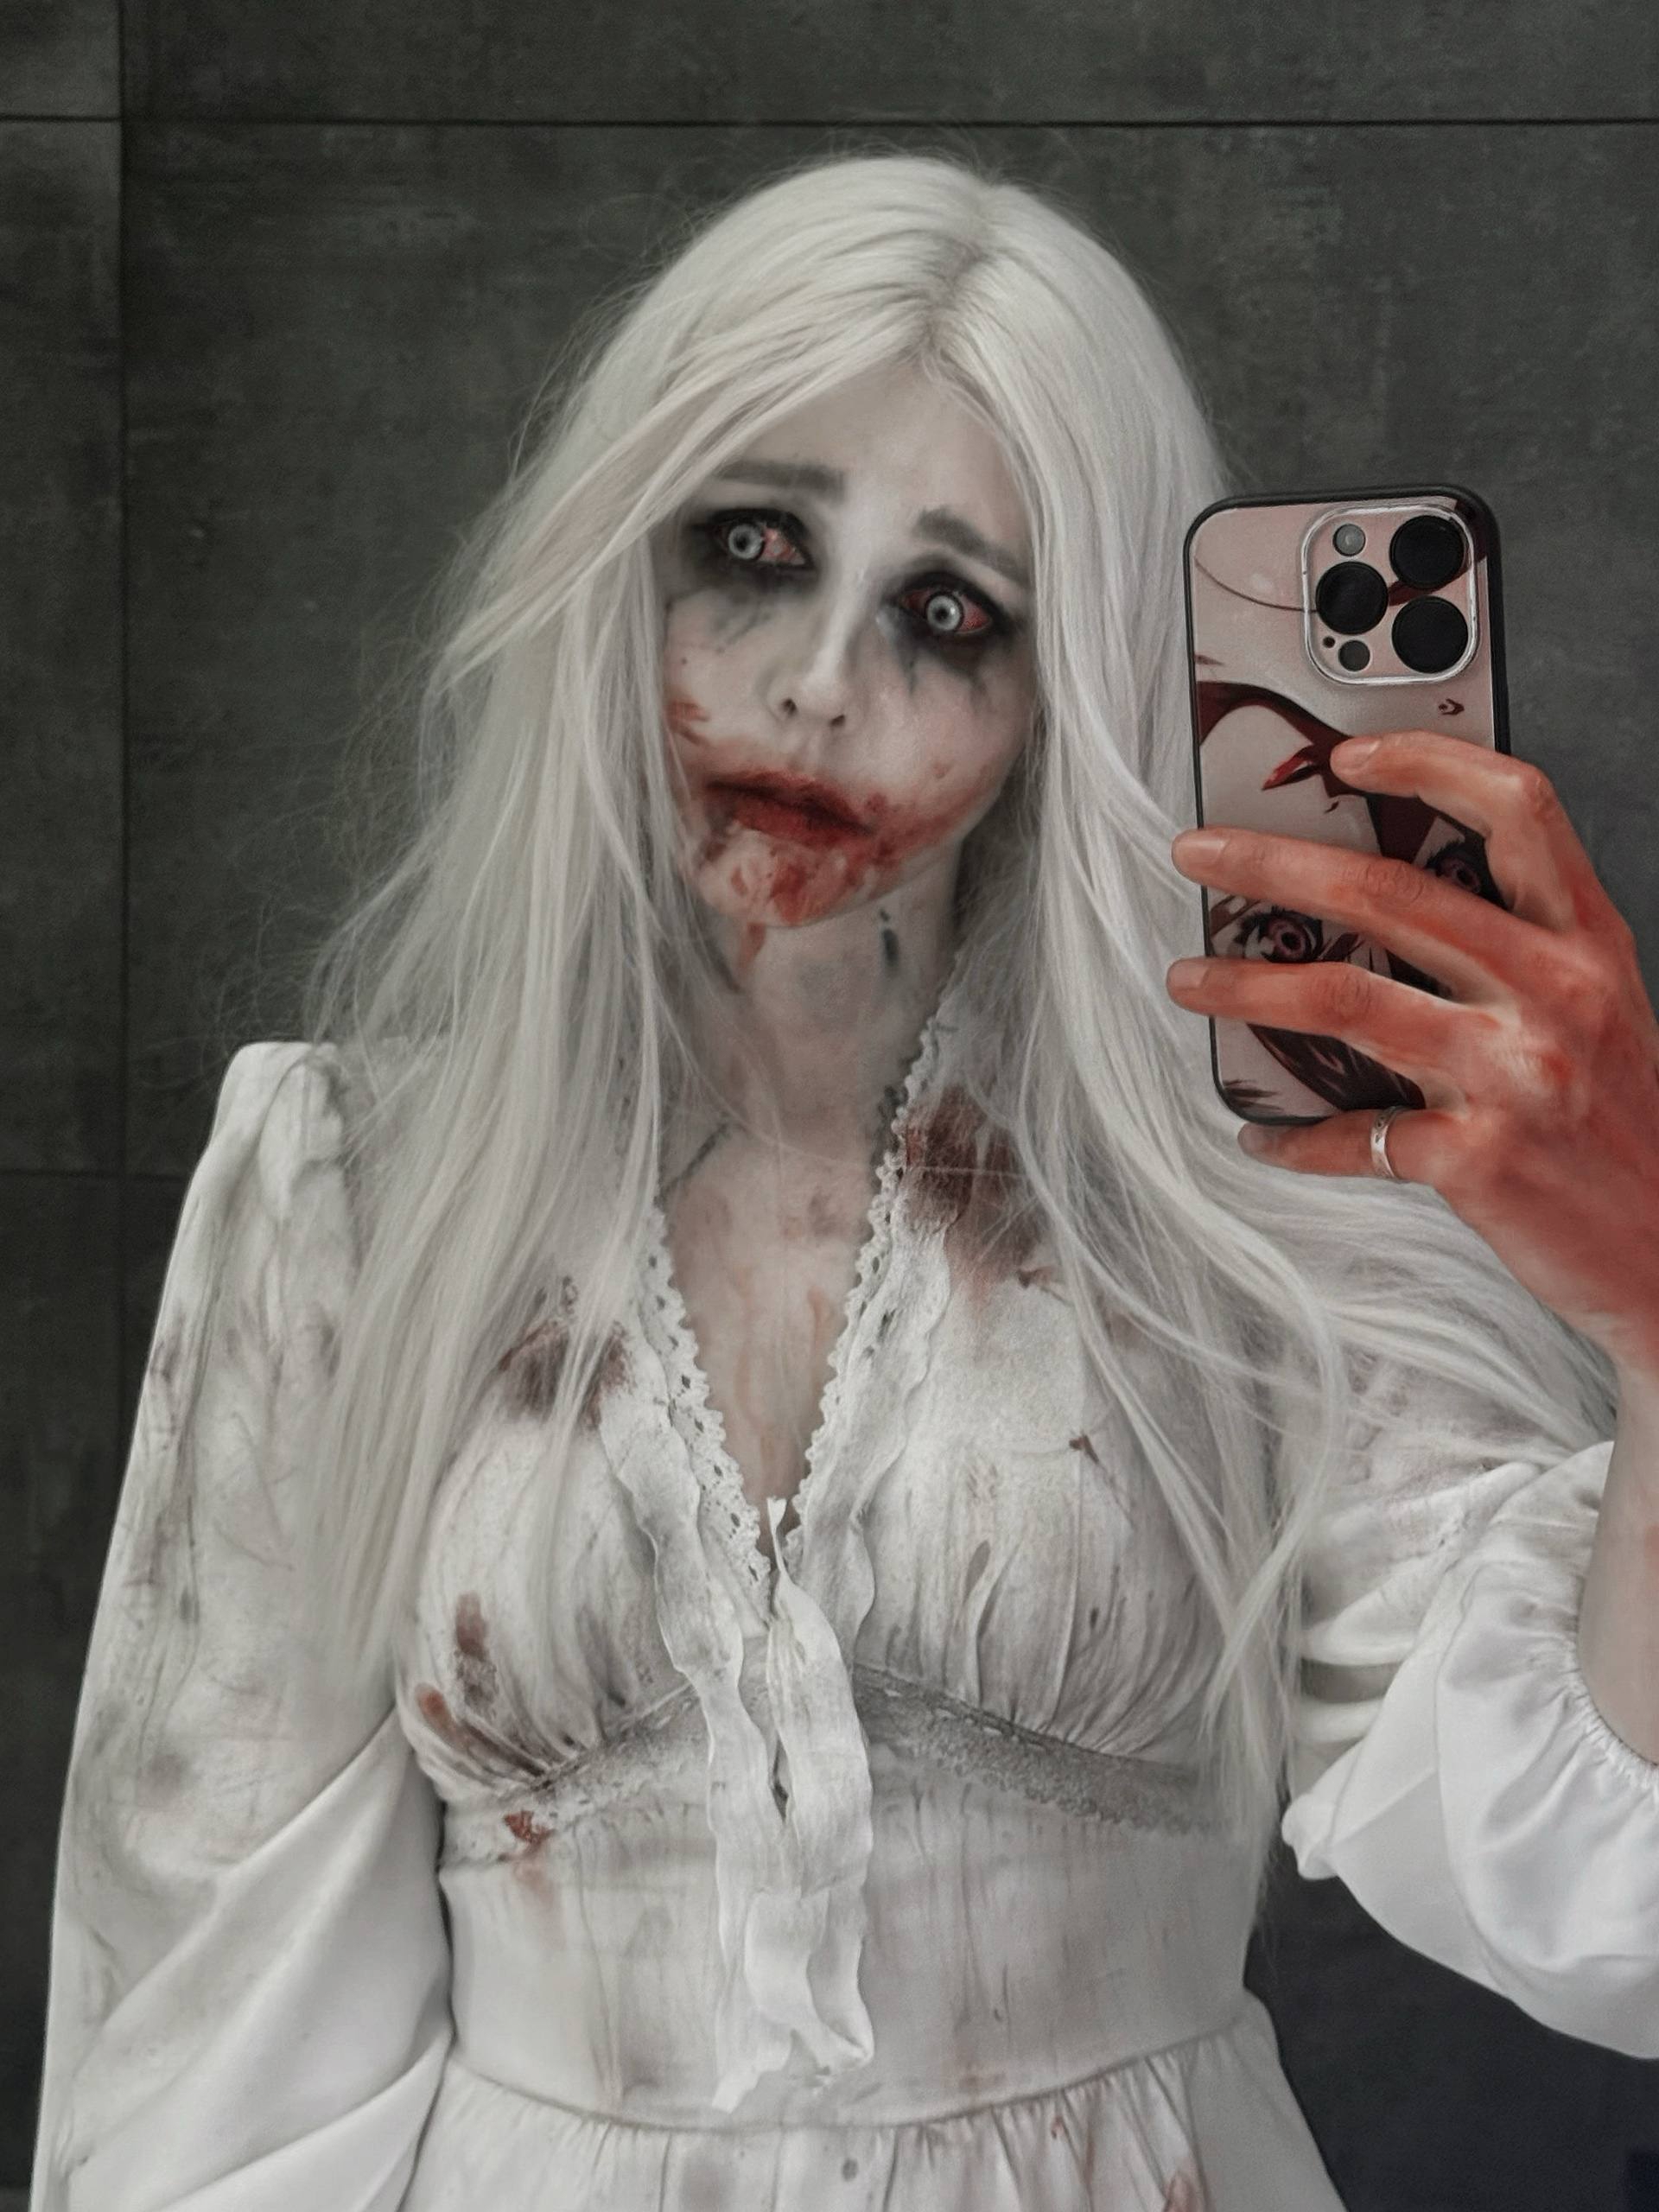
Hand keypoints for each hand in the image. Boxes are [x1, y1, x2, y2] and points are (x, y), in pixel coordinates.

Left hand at [1165, 730, 1658, 1380]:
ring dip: (1245, 984)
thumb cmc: (1619, 1128)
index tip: (1345, 755)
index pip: (1517, 808)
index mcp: (1588, 942)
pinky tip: (1260, 1133)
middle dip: (1272, 861)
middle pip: (1388, 892)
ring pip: (1345, 997)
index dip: (1428, 762)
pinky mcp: (1480, 1159)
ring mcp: (1516, 1073)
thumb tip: (1366, 908)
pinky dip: (1292, 1136)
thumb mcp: (1593, 1013)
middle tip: (1197, 852)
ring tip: (1187, 978)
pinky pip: (1353, 1135)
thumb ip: (1511, 952)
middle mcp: (1555, 992)